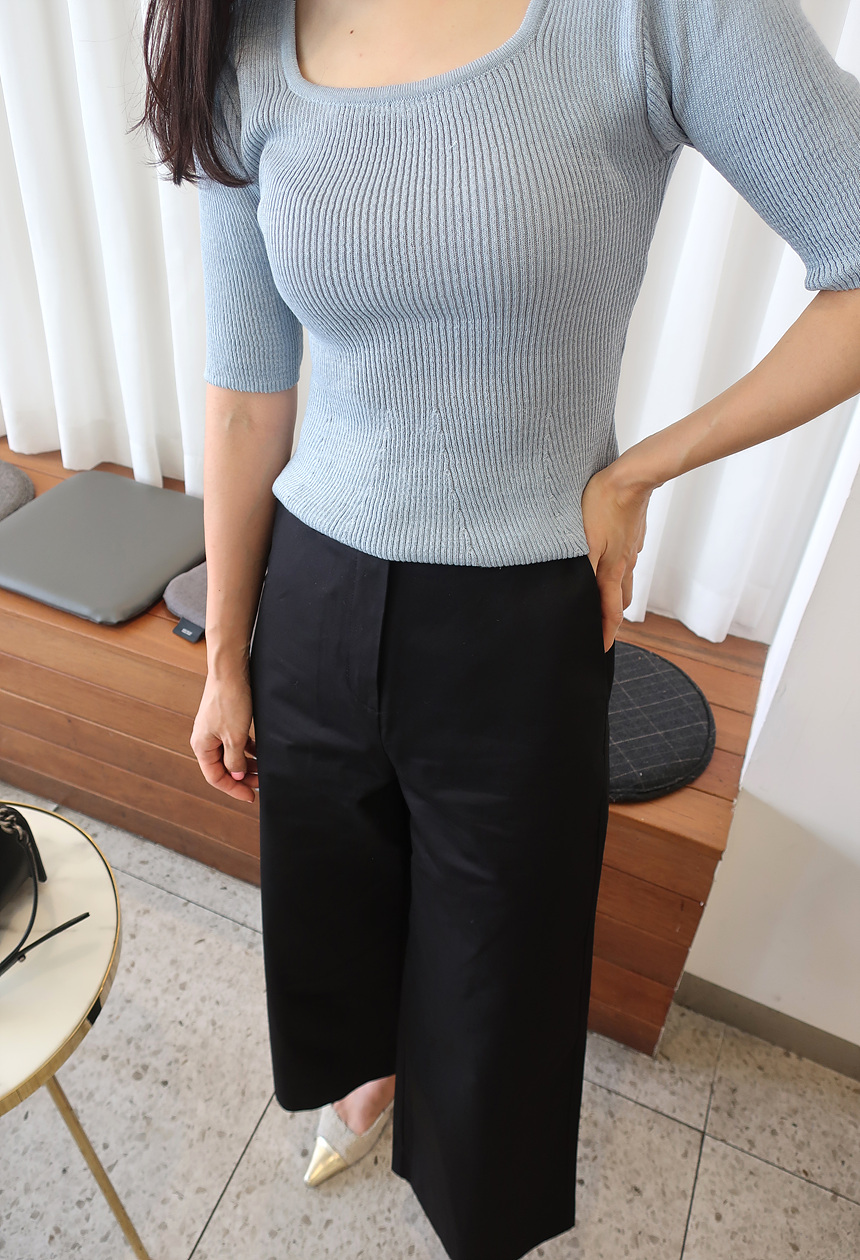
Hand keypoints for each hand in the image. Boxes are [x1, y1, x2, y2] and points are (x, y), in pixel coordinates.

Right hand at [190, 671, 258, 803]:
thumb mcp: (235, 737)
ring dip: (246, 764)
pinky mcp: (224, 720)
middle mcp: (205, 740)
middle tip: (260, 783)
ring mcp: (214, 730)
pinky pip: (234, 742)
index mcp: (201, 747)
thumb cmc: (229, 701)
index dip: (234, 789)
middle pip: (223, 768)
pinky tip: (259, 751)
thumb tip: (236, 776)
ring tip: (262, 769)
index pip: (216, 778)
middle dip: (242, 777)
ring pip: (231, 755)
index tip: (251, 796)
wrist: (230, 671)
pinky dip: (247, 749)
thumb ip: (235, 760)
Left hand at [580, 464, 651, 650]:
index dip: (606, 634)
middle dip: (612, 616)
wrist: (633, 477)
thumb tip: (577, 596)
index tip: (602, 649)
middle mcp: (625, 564)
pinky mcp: (633, 534)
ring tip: (604, 599)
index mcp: (613, 571)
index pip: (611, 612)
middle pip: (621, 600)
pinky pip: (627, 559)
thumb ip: (582, 570)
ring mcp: (632, 549)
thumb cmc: (603, 505)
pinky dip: (618, 569)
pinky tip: (609, 560)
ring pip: (625, 580)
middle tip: (600, 625)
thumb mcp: (585, 540)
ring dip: (616, 594)